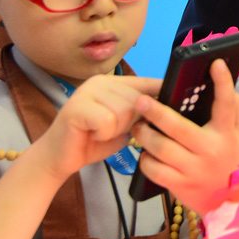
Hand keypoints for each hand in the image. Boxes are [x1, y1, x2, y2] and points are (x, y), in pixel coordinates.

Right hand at [36, 74, 160, 181]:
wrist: (61, 157)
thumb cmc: (94, 141)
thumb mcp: (125, 125)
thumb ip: (141, 114)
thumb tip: (168, 110)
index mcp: (114, 83)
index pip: (148, 82)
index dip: (163, 93)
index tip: (178, 102)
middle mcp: (101, 81)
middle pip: (138, 101)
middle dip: (131, 122)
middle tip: (111, 130)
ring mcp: (87, 91)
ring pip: (124, 112)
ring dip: (116, 130)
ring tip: (100, 132)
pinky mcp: (77, 107)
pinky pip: (107, 122)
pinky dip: (103, 134)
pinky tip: (92, 134)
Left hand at [131, 59, 238, 214]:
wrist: (228, 201)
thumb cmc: (229, 158)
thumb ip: (236, 110)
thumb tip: (229, 86)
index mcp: (226, 134)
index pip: (226, 104)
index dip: (222, 82)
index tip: (214, 63)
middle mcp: (210, 150)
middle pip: (177, 127)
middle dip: (155, 111)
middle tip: (140, 101)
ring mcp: (193, 169)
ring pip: (160, 148)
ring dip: (144, 135)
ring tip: (137, 127)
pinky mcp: (179, 185)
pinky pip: (154, 169)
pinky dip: (145, 159)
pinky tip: (145, 153)